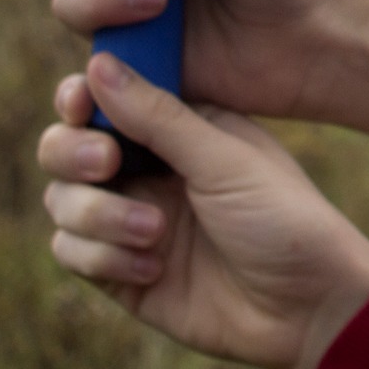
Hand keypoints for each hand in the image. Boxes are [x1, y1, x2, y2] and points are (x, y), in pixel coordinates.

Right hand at [39, 53, 368, 368]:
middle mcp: (151, 168)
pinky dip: (102, 258)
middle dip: (74, 152)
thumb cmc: (283, 219)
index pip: (109, 100)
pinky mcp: (118, 269)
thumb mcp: (226, 159)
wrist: (305, 305)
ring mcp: (132, 217)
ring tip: (155, 231)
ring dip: (97, 214)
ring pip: (63, 199)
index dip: (84, 98)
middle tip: (108, 163)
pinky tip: (154, 269)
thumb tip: (100, 62)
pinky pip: (71, 251)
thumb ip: (160, 117)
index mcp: (183, 128)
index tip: (79, 102)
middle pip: (69, 147)